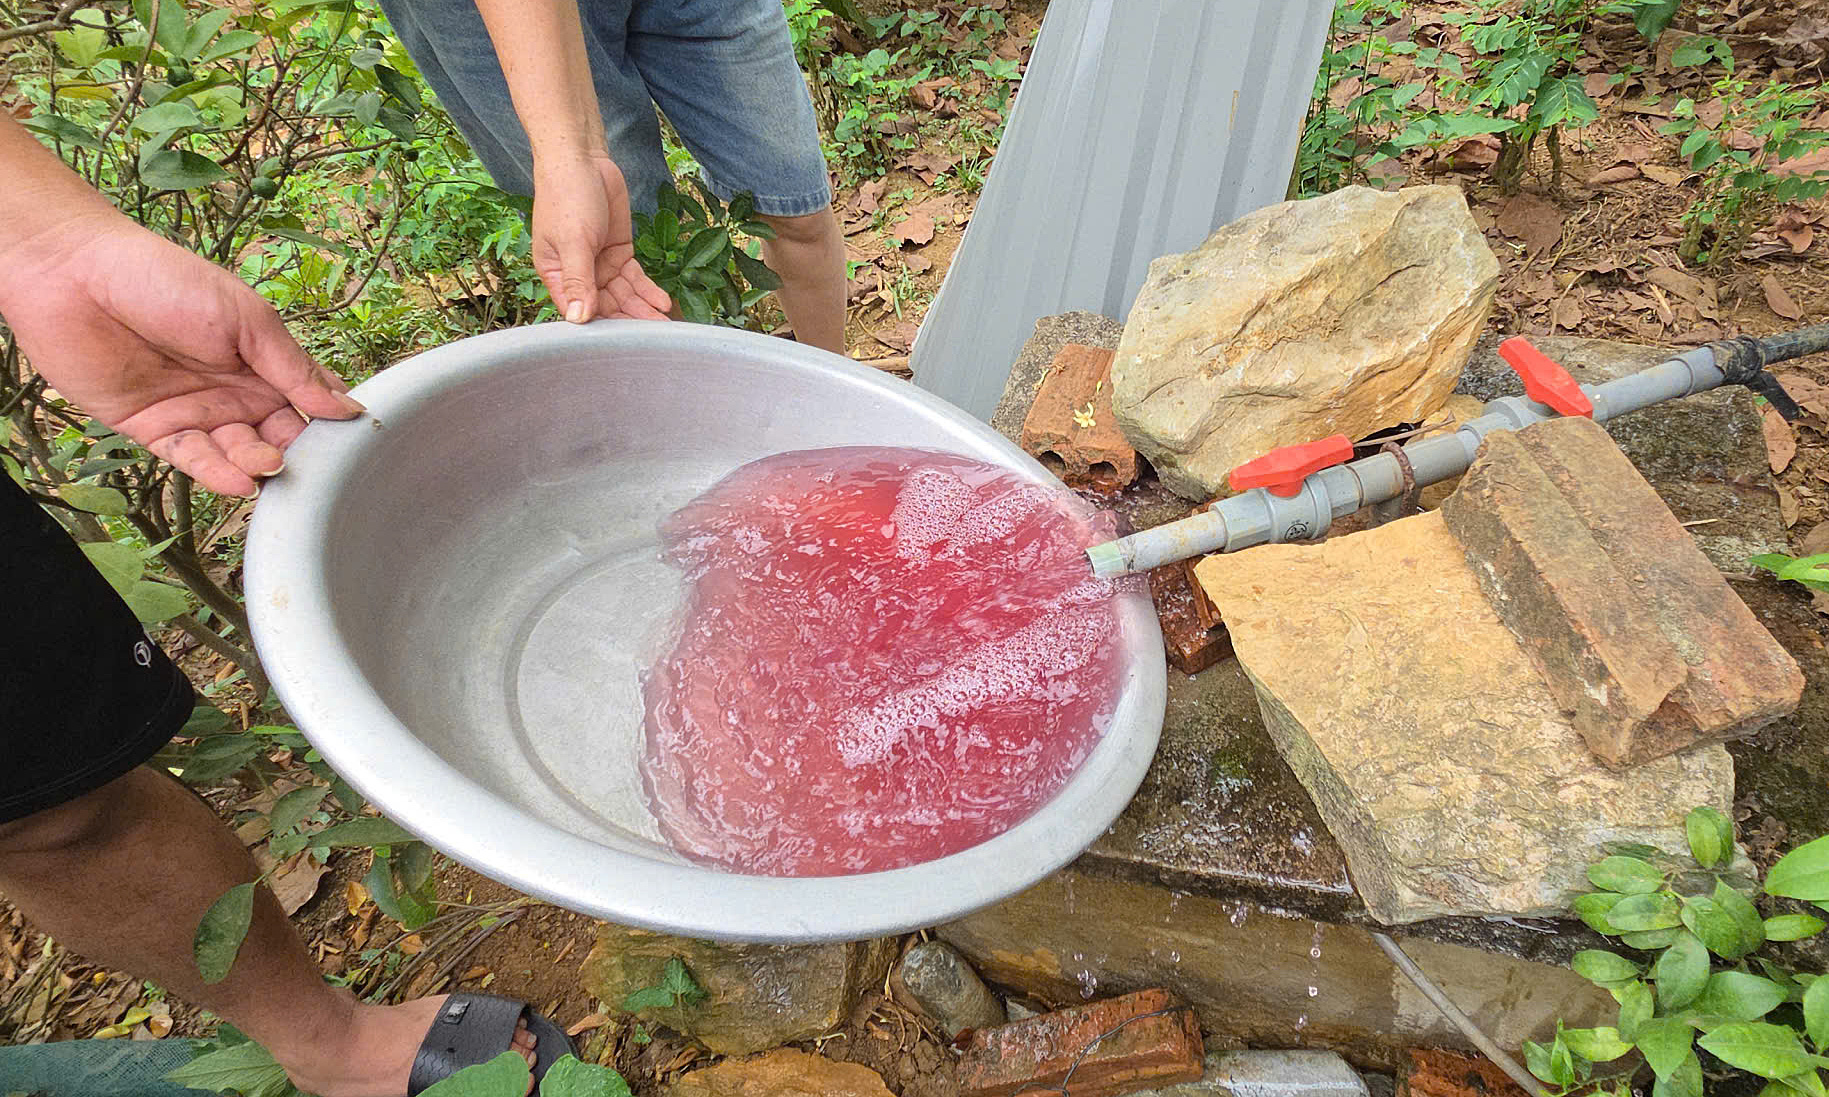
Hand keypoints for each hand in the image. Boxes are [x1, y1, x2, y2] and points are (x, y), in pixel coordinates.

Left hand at [0, 213, 362, 496]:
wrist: (75, 275)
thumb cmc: (164, 279)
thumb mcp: (247, 319)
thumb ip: (294, 368)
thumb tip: (347, 408)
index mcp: (262, 361)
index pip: (309, 402)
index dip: (331, 424)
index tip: (355, 444)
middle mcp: (234, 391)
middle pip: (279, 436)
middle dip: (297, 453)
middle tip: (310, 464)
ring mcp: (194, 412)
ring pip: (238, 454)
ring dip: (257, 465)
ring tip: (269, 467)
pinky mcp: (153, 430)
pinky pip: (192, 460)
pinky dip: (216, 474)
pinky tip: (238, 481)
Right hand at [532, 151, 672, 322]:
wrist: (583, 161)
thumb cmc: (566, 198)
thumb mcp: (572, 241)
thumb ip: (577, 279)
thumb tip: (578, 318)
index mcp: (556, 275)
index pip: (578, 309)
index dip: (600, 325)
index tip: (623, 340)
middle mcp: (578, 274)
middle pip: (605, 306)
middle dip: (629, 320)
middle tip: (654, 334)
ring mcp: (600, 264)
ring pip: (623, 295)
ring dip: (643, 308)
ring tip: (665, 322)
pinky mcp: (619, 252)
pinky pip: (635, 278)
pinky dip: (648, 289)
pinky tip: (663, 301)